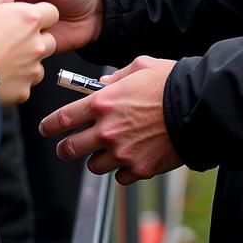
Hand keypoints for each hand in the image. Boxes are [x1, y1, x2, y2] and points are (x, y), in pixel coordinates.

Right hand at [0, 0, 58, 105]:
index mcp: (29, 19)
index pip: (51, 12)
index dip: (40, 14)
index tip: (29, 18)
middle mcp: (36, 44)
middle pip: (49, 39)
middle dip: (36, 39)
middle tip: (14, 39)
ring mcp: (31, 69)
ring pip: (39, 63)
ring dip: (28, 60)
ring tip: (5, 58)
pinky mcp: (23, 90)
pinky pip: (26, 83)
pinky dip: (18, 80)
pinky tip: (1, 74)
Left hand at [40, 56, 182, 184]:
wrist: (197, 107)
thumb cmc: (169, 82)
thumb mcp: (139, 66)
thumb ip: (116, 78)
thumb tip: (103, 85)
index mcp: (103, 103)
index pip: (63, 118)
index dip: (50, 125)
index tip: (46, 128)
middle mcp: (106, 130)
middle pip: (71, 148)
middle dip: (65, 148)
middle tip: (67, 147)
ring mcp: (121, 153)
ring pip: (94, 166)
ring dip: (97, 158)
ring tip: (109, 148)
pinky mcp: (138, 169)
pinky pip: (120, 176)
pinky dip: (122, 169)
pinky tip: (132, 156)